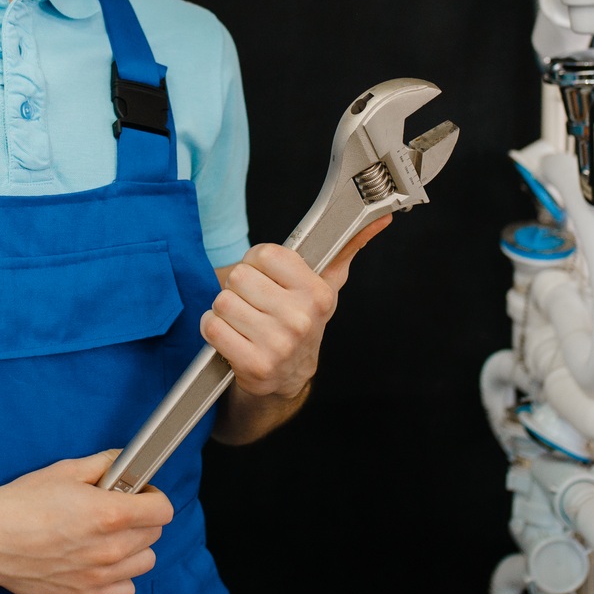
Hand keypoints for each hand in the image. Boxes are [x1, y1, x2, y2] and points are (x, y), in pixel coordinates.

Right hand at [0, 451, 173, 593]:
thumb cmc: (21, 502)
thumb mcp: (65, 471)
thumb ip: (103, 465)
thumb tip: (124, 462)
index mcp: (110, 514)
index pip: (163, 510)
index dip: (152, 496)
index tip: (139, 493)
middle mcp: (110, 549)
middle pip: (155, 534)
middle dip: (141, 518)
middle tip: (116, 510)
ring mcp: (99, 576)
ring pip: (145, 562)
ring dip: (134, 548)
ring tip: (108, 537)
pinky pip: (126, 590)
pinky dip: (120, 577)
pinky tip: (100, 562)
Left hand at [202, 217, 389, 399]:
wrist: (289, 375)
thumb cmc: (302, 320)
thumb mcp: (326, 284)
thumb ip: (345, 248)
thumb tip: (381, 218)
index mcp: (318, 293)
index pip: (264, 254)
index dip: (257, 263)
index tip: (266, 277)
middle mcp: (300, 319)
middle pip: (239, 276)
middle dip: (240, 288)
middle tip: (255, 303)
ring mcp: (278, 345)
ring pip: (223, 302)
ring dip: (226, 311)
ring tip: (244, 321)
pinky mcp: (253, 365)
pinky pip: (212, 327)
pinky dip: (214, 329)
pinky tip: (233, 336)